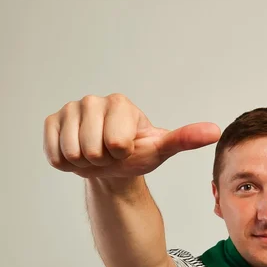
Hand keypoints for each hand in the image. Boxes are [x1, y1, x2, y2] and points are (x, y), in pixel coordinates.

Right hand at [43, 93, 220, 178]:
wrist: (112, 165)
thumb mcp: (161, 148)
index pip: (116, 143)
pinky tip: (78, 155)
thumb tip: (215, 130)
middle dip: (103, 160)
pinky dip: (66, 163)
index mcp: (120, 103)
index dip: (122, 154)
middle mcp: (93, 101)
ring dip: (85, 163)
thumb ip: (185, 138)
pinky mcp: (51, 122)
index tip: (127, 149)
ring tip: (95, 154)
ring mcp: (69, 109)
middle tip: (110, 155)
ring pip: (72, 152)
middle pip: (92, 149)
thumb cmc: (138, 154)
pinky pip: (54, 153)